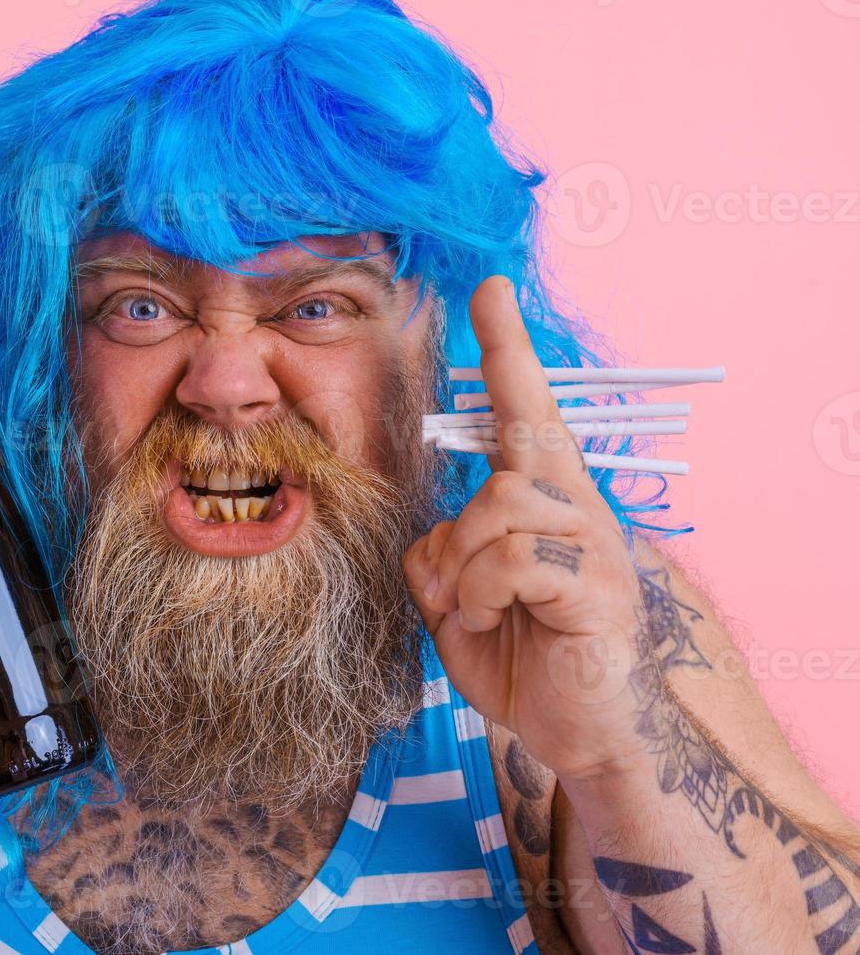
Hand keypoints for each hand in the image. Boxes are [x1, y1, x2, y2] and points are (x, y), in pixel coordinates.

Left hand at [402, 276, 646, 781]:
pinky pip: (514, 559)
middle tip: (454, 597)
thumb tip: (427, 539)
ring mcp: (595, 545)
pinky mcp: (598, 587)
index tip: (488, 289)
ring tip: (475, 615)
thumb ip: (439, 560)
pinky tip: (493, 622)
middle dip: (457, 537)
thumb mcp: (459, 606)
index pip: (527, 410)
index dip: (508, 350)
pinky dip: (482, 594)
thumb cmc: (526, 662)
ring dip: (463, 571)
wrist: (586, 735)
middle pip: (504, 466)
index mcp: (546, 503)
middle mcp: (579, 508)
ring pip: (500, 509)